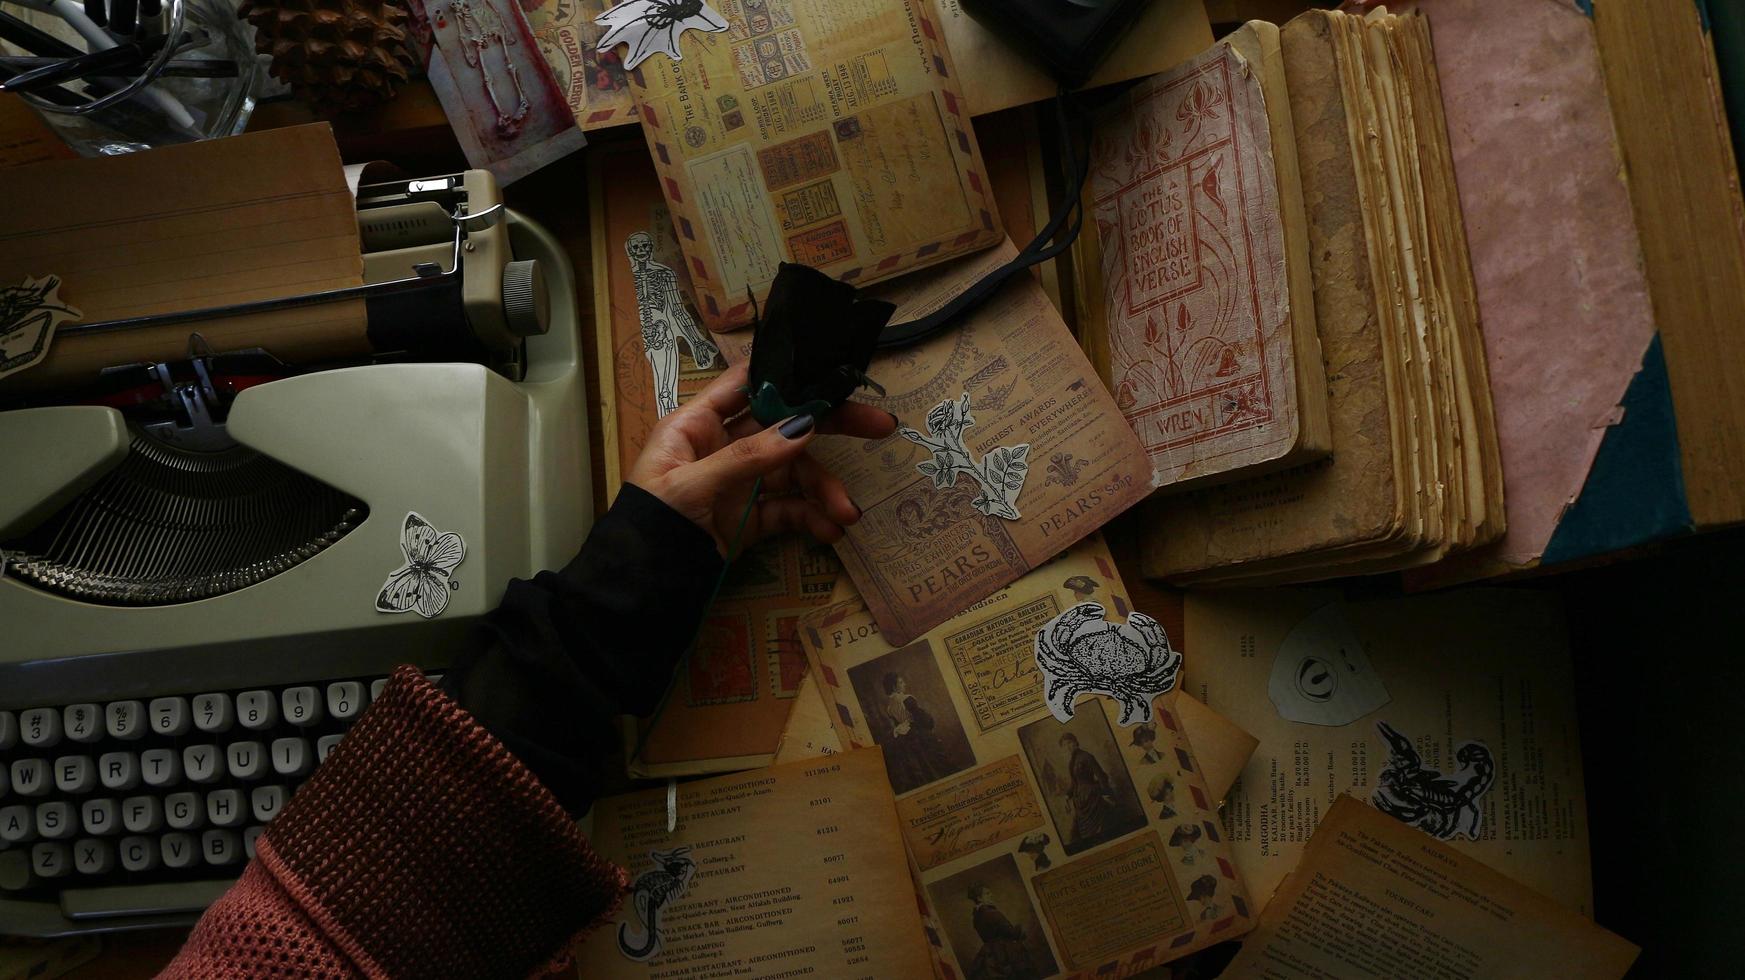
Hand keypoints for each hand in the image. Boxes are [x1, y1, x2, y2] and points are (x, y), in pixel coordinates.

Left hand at [628, 362, 897, 555]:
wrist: (638, 592)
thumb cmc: (650, 526)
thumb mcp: (691, 486)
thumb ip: (748, 456)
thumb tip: (804, 425)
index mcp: (697, 423)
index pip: (748, 384)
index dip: (790, 375)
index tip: (834, 376)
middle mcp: (722, 445)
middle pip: (784, 424)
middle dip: (830, 426)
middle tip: (880, 427)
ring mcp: (740, 482)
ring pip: (795, 472)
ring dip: (824, 490)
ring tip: (847, 514)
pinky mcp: (751, 518)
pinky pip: (790, 510)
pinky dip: (813, 518)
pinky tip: (831, 531)